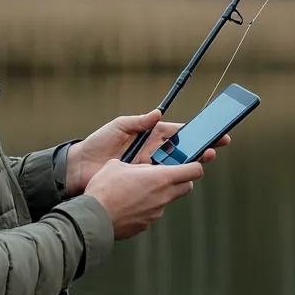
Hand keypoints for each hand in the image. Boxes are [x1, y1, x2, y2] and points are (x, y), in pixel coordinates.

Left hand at [64, 109, 229, 195]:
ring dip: (190, 164)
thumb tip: (158, 113)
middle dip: (200, 149)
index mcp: (151, 135)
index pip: (178, 133)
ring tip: (203, 161)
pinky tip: (184, 178)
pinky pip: (162, 180)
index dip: (196, 132)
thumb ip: (138, 121)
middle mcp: (154, 151)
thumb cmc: (98, 143)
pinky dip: (173, 179)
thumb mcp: (118, 126)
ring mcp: (150, 167)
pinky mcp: (143, 181)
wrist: (81, 168)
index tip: (213, 131)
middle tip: (214, 149)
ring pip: (176, 166)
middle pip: (182, 150)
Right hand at [84, 159, 205, 239]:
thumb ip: (135, 165)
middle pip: (186, 187)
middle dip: (181, 180)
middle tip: (166, 175)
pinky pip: (151, 213)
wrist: (94, 218)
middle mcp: (163, 196)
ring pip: (166, 200)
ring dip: (158, 194)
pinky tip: (127, 205)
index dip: (195, 165)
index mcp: (161, 178)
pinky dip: (144, 208)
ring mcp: (156, 213)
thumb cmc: (105, 188)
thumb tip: (137, 169)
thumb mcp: (118, 165)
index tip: (191, 163)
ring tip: (137, 190)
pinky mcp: (145, 225)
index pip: (194, 171)